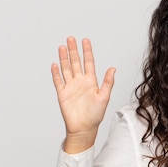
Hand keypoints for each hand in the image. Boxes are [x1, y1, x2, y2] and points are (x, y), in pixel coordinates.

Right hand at [51, 37, 115, 152]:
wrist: (84, 128)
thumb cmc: (95, 115)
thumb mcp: (104, 97)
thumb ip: (108, 82)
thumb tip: (113, 69)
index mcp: (91, 81)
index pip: (88, 62)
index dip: (87, 51)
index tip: (85, 41)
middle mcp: (80, 82)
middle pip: (76, 62)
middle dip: (73, 50)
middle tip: (71, 38)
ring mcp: (71, 87)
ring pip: (66, 69)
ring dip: (64, 58)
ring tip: (62, 47)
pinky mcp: (62, 94)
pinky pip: (58, 81)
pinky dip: (56, 73)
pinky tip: (55, 64)